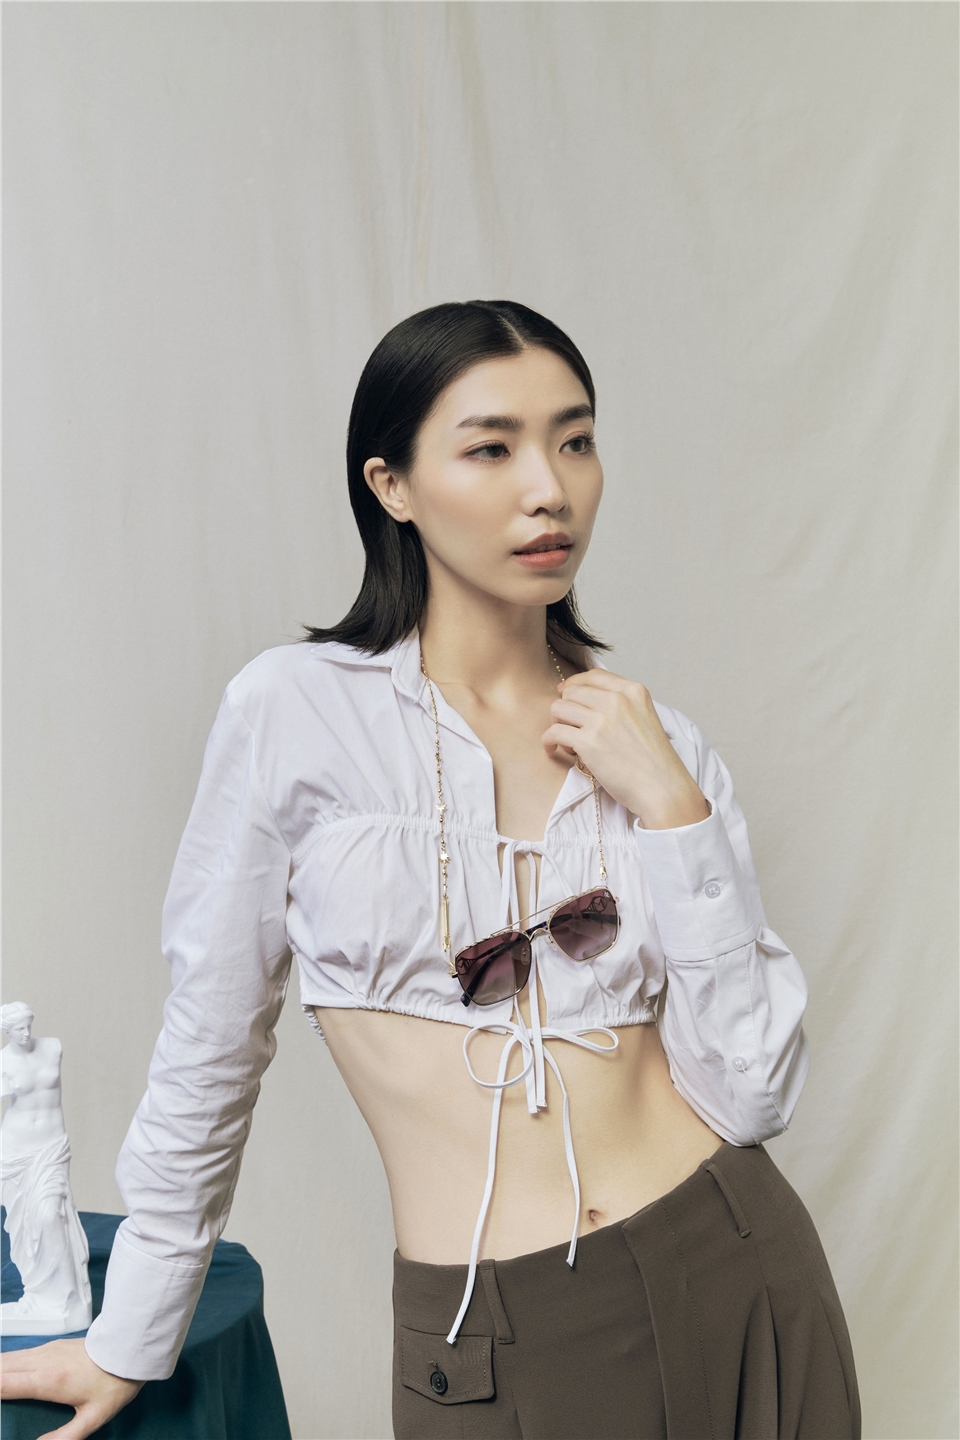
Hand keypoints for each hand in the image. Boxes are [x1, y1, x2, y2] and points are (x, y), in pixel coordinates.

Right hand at [1, 1337, 143, 1439]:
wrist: (129, 1349)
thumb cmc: (113, 1384)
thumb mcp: (92, 1418)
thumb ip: (65, 1437)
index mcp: (48, 1380)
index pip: (4, 1383)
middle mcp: (42, 1361)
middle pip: (1, 1366)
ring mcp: (46, 1349)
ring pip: (8, 1357)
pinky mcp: (51, 1345)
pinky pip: (20, 1354)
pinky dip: (6, 1364)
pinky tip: (5, 1374)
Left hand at [543, 668, 709, 828]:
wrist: (662, 787)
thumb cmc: (654, 760)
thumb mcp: (645, 717)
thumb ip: (622, 705)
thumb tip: (587, 700)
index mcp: (633, 691)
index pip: (593, 676)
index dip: (574, 684)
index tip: (565, 695)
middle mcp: (617, 700)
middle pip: (571, 691)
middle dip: (566, 708)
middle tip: (571, 727)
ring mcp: (602, 720)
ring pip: (558, 708)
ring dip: (558, 724)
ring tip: (569, 743)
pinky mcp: (588, 742)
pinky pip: (554, 732)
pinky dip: (548, 741)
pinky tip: (553, 749)